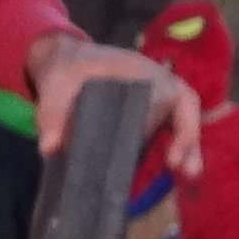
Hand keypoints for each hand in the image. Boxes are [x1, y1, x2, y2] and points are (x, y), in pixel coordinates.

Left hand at [29, 28, 201, 178]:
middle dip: (189, 145)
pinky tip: (167, 175)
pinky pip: (162, 132)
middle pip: (185, 116)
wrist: (63, 62)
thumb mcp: (56, 84)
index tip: (172, 157)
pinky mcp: (142, 116)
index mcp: (145, 74)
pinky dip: (167, 151)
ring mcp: (152, 101)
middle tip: (187, 173)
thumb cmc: (67, 68)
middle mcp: (158, 86)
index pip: (178, 99)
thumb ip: (52, 112)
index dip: (183, 128)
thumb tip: (50, 149)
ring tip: (188, 176)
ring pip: (178, 125)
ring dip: (186, 151)